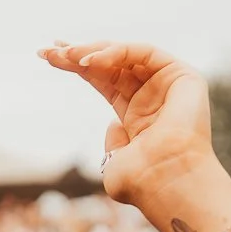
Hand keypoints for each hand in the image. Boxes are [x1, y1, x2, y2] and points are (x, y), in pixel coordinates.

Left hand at [39, 43, 217, 214]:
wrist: (165, 181)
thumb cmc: (140, 180)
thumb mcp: (114, 163)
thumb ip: (113, 143)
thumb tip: (114, 124)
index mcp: (137, 116)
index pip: (104, 81)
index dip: (77, 67)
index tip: (48, 56)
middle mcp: (152, 97)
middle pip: (110, 65)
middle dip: (78, 54)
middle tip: (48, 50)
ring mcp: (168, 84)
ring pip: (125, 55)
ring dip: (93, 51)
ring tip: (68, 55)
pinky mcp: (182, 75)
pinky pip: (144, 52)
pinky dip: (117, 52)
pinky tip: (92, 61)